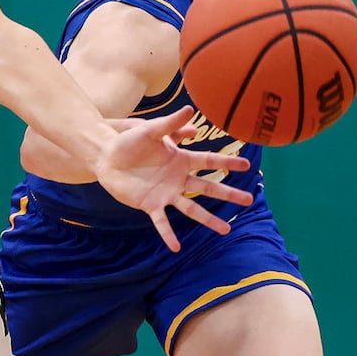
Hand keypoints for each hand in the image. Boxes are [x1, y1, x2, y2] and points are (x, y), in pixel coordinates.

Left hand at [96, 106, 253, 252]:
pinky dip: (168, 234)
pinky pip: (162, 222)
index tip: (247, 165)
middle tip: (249, 199)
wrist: (107, 157)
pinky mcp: (150, 205)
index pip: (209, 161)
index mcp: (181, 160)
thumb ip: (170, 124)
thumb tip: (190, 108)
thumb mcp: (150, 130)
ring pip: (191, 209)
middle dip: (228, 193)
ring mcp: (166, 194)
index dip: (227, 162)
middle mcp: (178, 179)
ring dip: (208, 219)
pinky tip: (176, 247)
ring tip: (226, 230)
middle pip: (207, 187)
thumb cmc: (129, 142)